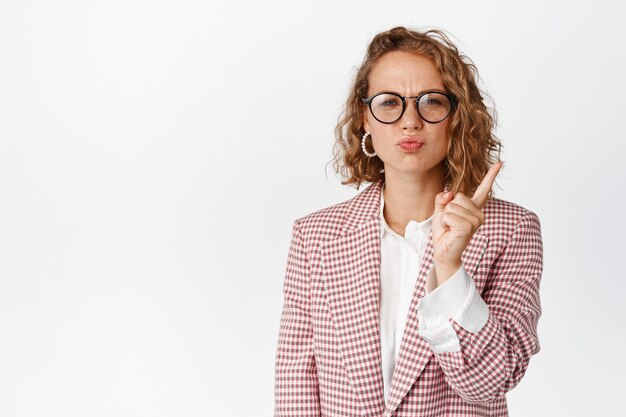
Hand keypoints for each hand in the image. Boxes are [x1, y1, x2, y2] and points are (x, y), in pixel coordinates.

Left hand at [431, 162, 502, 284]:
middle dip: (447, 208)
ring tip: (450, 228)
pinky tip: (450, 231)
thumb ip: (443, 198)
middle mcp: (479, 213)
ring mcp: (476, 220)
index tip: (500, 163)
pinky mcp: (468, 227)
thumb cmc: (444, 231)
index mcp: (473, 208)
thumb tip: (449, 194)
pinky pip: (448, 215)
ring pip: (451, 206)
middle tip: (450, 223)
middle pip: (457, 196)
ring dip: (445, 217)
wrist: (443, 250)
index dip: (491, 176)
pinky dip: (444, 222)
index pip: (483, 190)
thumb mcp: (441, 210)